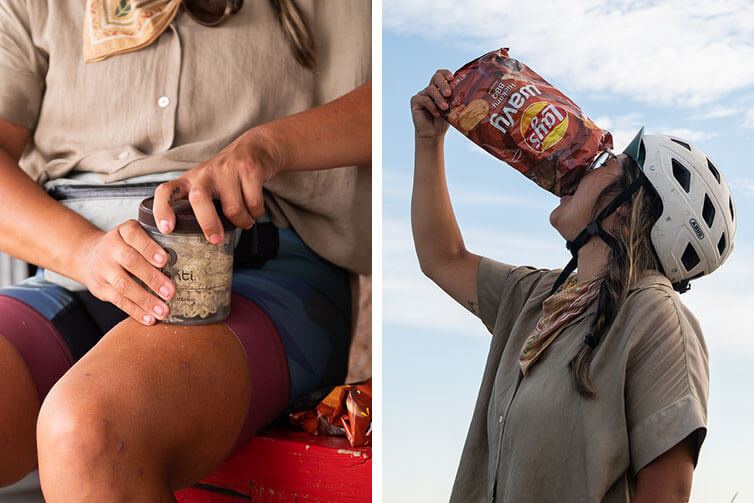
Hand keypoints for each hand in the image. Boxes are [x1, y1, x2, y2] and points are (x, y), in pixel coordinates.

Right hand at [76, 222, 174, 324]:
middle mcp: (110, 248)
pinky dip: (136, 311)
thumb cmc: (124, 246)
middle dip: (152, 278)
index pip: (134, 236)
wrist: (87, 255)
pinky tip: (150, 319)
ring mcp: (103, 268)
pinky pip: (119, 301)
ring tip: (164, 311)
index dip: (149, 248)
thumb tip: (189, 256)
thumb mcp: (135, 235)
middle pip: (131, 262)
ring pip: (124, 285)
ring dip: (146, 300)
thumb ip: (155, 241)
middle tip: (171, 292)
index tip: (165, 260)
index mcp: (123, 232)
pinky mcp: (100, 288)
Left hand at [152, 130, 280, 241]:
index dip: (163, 210)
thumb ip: (199, 206)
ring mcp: (227, 169)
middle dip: (208, 223)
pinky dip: (256, 213)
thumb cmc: (227, 175)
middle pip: (199, 199)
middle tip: (215, 239)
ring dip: (242, 221)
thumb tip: (199, 241)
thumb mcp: (205, 185)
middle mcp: (205, 173)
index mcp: (190, 180)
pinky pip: (253, 204)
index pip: (166, 191)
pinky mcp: (248, 169)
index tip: (167, 229)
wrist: (255, 147)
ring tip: (244, 220)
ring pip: (233, 209)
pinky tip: (254, 210)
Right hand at [410, 70, 453, 138]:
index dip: (446, 73)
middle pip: (436, 77)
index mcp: (439, 88)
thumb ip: (455, 100)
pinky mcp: (415, 101)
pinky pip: (424, 99)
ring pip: (431, 90)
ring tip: (445, 108)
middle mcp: (430, 89)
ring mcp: (422, 94)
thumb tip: (468, 93)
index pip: (441, 74)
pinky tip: (437, 114)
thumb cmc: (443, 121)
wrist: (433, 133)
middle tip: (449, 94)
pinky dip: (432, 106)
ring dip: (439, 99)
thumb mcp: (452, 109)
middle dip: (443, 84)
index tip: (452, 78)